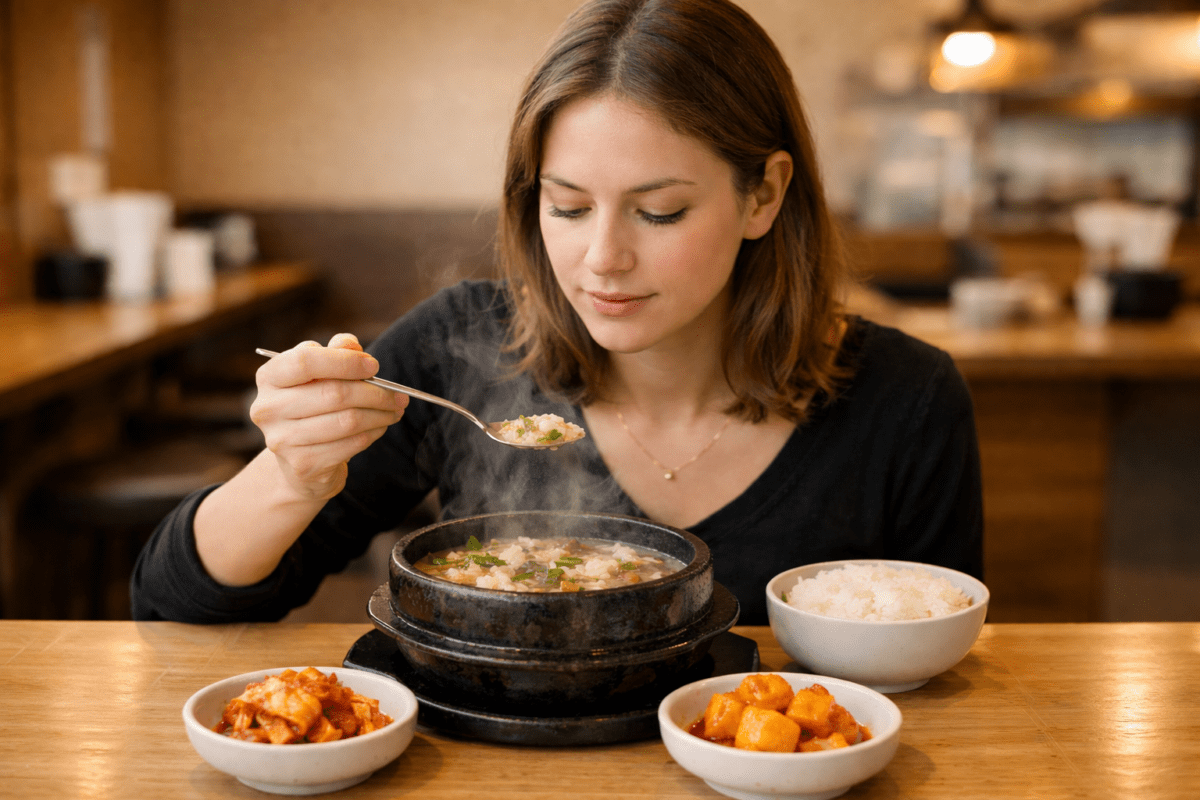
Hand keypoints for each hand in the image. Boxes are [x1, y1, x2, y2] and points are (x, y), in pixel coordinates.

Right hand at [250, 333, 407, 500]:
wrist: (298, 459)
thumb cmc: (314, 403)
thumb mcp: (321, 373)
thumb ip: (336, 352)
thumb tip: (352, 345)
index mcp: (270, 377)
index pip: (306, 361)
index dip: (345, 361)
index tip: (374, 365)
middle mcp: (268, 408)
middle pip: (333, 393)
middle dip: (375, 393)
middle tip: (399, 395)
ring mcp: (282, 440)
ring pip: (347, 421)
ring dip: (380, 414)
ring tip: (395, 410)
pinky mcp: (302, 464)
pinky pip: (351, 445)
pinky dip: (373, 433)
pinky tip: (381, 426)